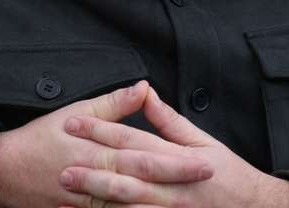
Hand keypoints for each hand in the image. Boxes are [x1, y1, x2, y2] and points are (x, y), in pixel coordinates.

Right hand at [0, 81, 213, 207]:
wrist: (5, 170)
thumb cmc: (42, 138)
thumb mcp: (77, 112)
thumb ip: (114, 104)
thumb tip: (144, 87)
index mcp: (101, 149)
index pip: (147, 153)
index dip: (177, 159)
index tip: (206, 160)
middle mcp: (98, 175)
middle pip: (145, 181)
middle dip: (178, 183)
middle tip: (208, 182)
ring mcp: (89, 200)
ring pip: (130, 205)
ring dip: (159, 206)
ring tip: (187, 207)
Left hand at [59, 86, 288, 207]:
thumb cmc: (228, 174)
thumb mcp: (203, 142)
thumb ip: (170, 120)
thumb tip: (145, 92)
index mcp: (177, 158)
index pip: (133, 139)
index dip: (101, 130)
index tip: (73, 122)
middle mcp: (172, 186)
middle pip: (126, 175)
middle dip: (92, 170)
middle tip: (61, 167)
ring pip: (128, 206)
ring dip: (95, 201)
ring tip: (67, 196)